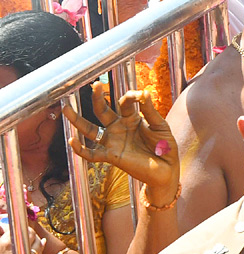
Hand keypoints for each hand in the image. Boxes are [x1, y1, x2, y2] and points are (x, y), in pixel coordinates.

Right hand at [63, 88, 179, 207]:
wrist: (167, 168)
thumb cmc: (164, 146)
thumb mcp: (160, 125)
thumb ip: (150, 111)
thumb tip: (144, 91)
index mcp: (132, 118)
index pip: (125, 102)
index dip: (131, 96)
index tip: (140, 94)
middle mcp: (119, 127)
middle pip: (102, 111)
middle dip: (97, 98)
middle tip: (94, 84)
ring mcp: (113, 141)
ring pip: (90, 130)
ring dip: (77, 120)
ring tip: (65, 108)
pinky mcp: (111, 156)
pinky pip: (91, 153)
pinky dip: (80, 149)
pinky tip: (72, 141)